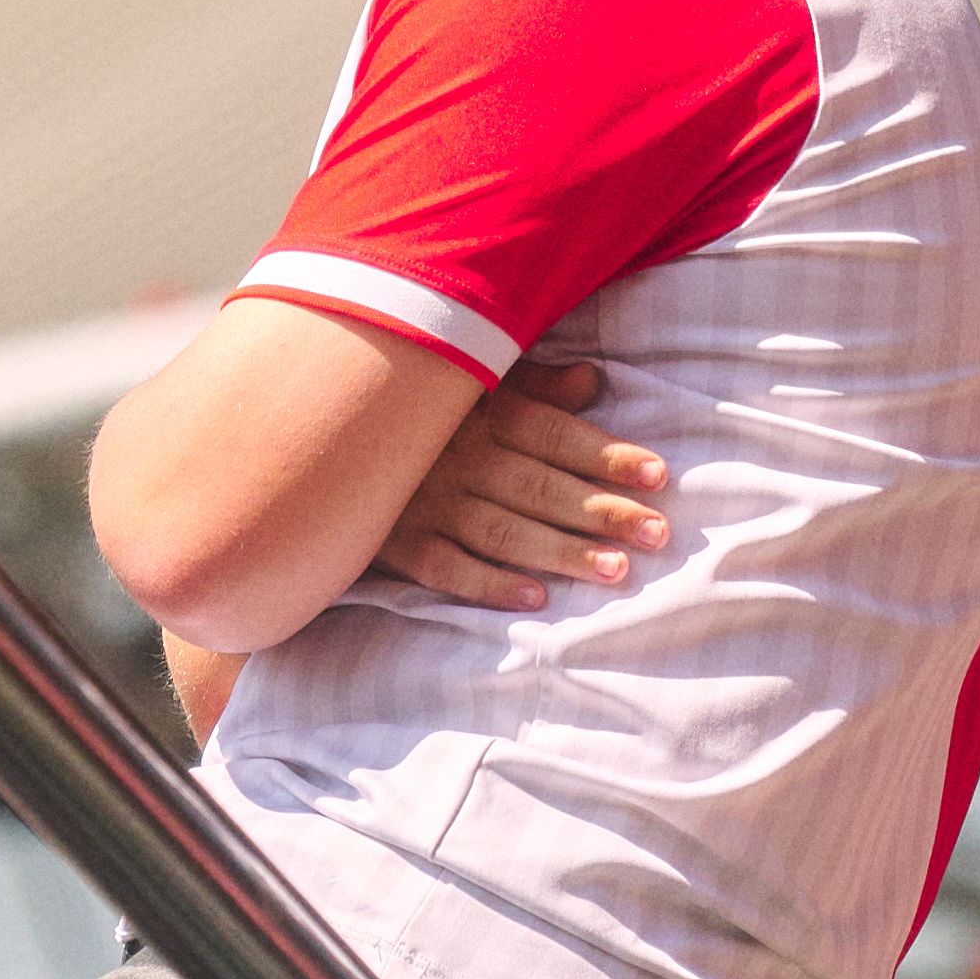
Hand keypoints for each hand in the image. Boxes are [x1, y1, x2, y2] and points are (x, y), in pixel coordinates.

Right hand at [374, 355, 671, 610]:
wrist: (319, 446)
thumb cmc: (417, 412)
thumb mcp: (470, 383)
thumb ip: (533, 385)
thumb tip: (592, 380)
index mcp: (479, 411)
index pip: (553, 434)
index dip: (607, 455)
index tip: (659, 475)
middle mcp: (457, 456)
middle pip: (540, 486)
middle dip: (603, 510)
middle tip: (660, 532)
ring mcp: (425, 502)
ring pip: (504, 531)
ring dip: (562, 551)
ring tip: (617, 570)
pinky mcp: (396, 543)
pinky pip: (447, 568)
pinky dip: (491, 584)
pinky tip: (537, 597)